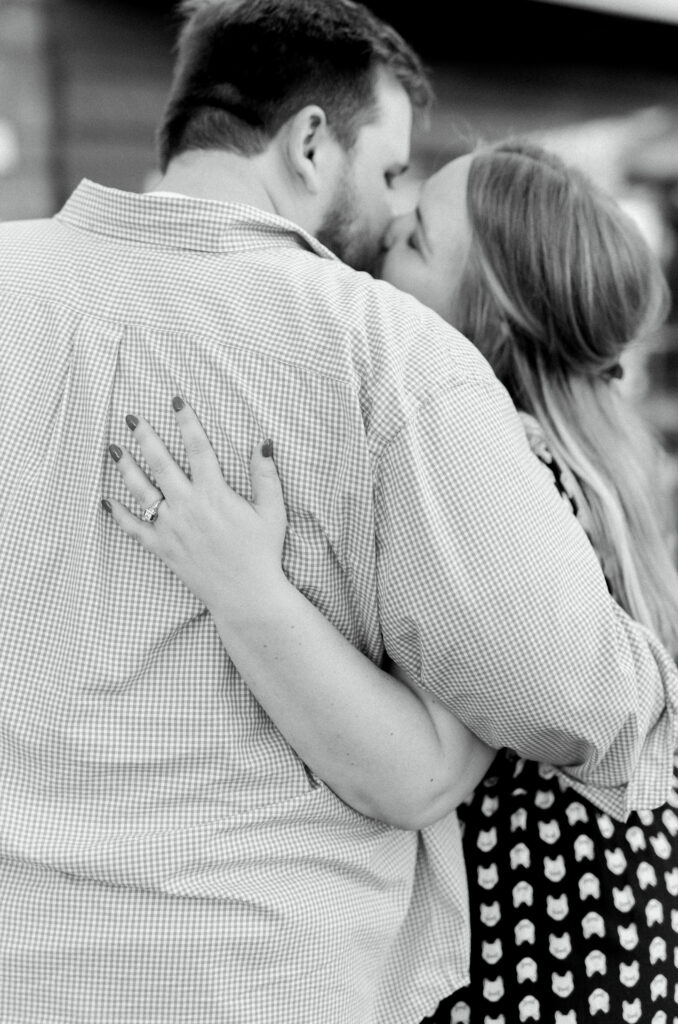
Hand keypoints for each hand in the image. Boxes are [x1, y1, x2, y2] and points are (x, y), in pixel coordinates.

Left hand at [103, 397, 287, 607]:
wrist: (245, 594)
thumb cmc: (262, 552)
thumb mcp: (272, 511)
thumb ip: (265, 476)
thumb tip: (262, 443)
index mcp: (215, 494)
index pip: (198, 447)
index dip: (186, 421)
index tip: (175, 400)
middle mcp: (188, 507)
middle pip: (161, 463)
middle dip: (145, 437)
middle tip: (130, 417)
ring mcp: (172, 528)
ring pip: (141, 491)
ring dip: (125, 468)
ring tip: (114, 448)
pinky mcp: (163, 548)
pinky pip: (134, 528)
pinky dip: (119, 514)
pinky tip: (107, 499)